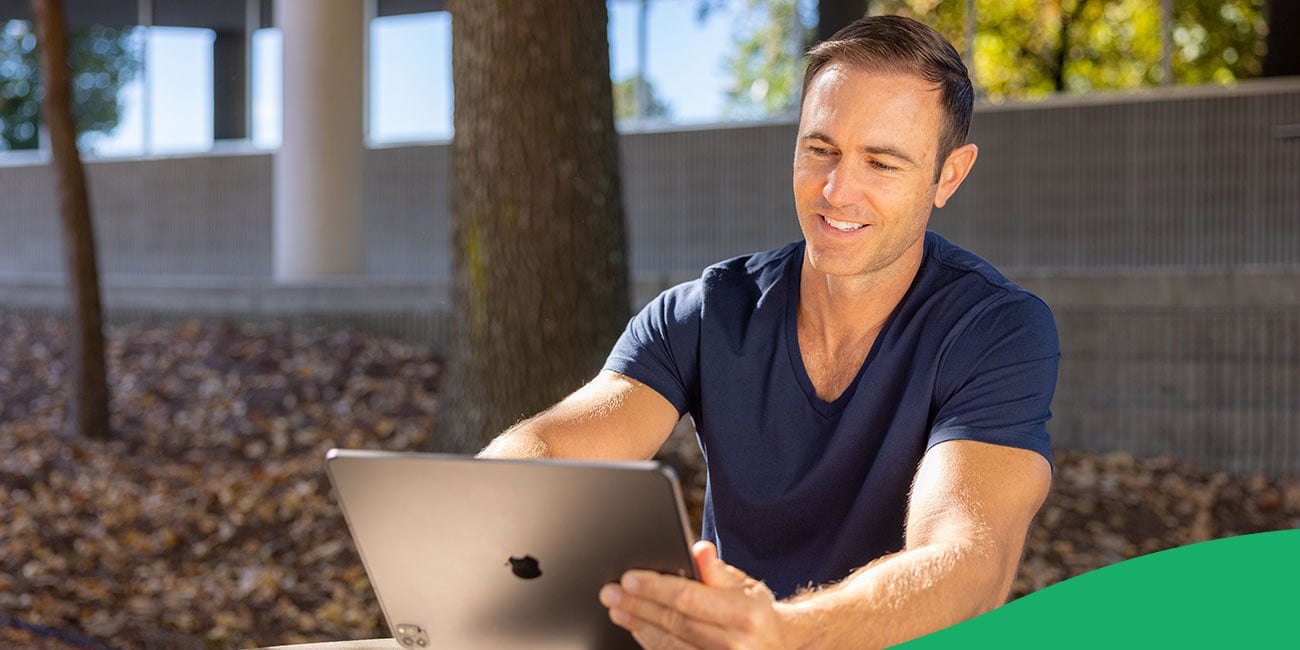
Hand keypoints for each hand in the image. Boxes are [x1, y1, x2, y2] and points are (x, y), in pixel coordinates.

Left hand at [599, 541, 799, 648]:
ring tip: (617, 609)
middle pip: (673, 622)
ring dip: (638, 625)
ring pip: (669, 644)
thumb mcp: (744, 585)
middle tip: (610, 593)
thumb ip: (716, 570)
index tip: (628, 579)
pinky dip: (652, 643)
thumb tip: (698, 549)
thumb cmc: (757, 613)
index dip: (654, 588)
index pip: (687, 598)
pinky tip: (637, 628)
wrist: (780, 646)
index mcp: (741, 614)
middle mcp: (733, 643)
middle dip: (637, 606)